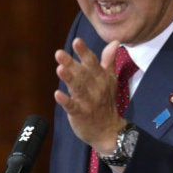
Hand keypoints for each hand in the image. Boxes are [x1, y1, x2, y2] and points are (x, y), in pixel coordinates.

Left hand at [54, 38, 127, 153]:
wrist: (109, 131)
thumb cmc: (106, 101)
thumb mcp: (110, 79)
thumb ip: (109, 60)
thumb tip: (115, 42)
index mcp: (101, 78)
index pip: (92, 62)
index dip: (84, 52)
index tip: (77, 41)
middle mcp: (95, 88)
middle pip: (82, 73)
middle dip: (71, 63)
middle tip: (59, 53)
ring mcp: (88, 102)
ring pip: (77, 88)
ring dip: (68, 79)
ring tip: (59, 69)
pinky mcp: (80, 114)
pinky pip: (72, 107)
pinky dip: (65, 101)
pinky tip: (57, 94)